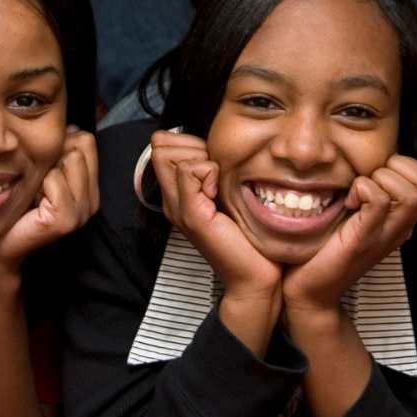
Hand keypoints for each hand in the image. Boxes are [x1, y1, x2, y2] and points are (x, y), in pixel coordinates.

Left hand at [0, 126, 99, 277]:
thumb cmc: (15, 208)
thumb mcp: (41, 175)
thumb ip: (59, 154)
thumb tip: (71, 128)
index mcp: (89, 190)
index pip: (87, 141)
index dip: (60, 144)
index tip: (42, 168)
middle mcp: (92, 201)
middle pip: (80, 145)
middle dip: (53, 155)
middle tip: (37, 182)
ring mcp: (82, 212)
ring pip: (70, 158)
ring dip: (44, 170)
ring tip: (33, 192)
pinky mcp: (66, 220)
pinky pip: (55, 179)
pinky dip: (38, 184)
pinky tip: (30, 202)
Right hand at [149, 130, 280, 295]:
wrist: (254, 275)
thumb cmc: (248, 235)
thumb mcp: (228, 193)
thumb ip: (215, 171)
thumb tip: (214, 144)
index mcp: (178, 194)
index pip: (162, 145)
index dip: (188, 141)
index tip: (214, 163)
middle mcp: (172, 200)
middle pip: (161, 146)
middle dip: (193, 146)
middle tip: (218, 173)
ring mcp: (178, 208)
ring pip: (170, 154)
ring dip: (202, 159)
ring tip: (220, 185)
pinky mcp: (191, 214)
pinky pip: (189, 170)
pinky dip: (210, 171)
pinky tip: (221, 193)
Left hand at [282, 155, 416, 315]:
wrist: (311, 292)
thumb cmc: (327, 247)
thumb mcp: (356, 213)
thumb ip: (370, 190)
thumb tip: (370, 158)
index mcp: (403, 219)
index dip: (403, 165)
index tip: (373, 177)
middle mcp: (402, 227)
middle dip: (395, 168)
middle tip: (366, 183)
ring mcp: (386, 235)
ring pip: (411, 191)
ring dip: (379, 179)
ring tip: (356, 194)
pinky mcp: (364, 240)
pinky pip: (378, 200)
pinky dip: (362, 189)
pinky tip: (348, 203)